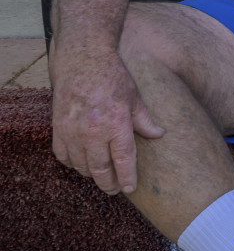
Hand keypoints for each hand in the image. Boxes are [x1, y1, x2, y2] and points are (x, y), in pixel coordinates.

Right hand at [49, 46, 163, 193]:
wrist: (83, 61)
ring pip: (81, 165)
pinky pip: (63, 156)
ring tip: (102, 177)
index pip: (123, 159)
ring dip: (92, 175)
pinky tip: (82, 164)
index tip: (130, 188)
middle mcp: (93, 130)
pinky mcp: (57, 129)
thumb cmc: (113, 77)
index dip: (127, 177)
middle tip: (115, 189)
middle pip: (100, 168)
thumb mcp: (135, 96)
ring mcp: (72, 131)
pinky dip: (72, 164)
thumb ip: (144, 120)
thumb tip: (159, 134)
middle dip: (109, 183)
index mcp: (116, 122)